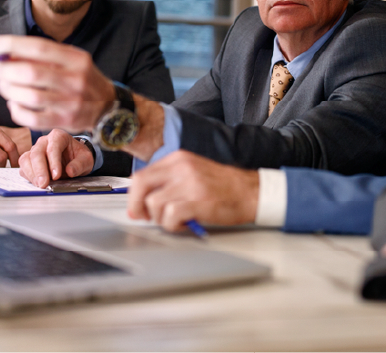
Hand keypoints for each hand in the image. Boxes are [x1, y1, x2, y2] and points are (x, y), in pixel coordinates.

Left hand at [0, 35, 116, 131]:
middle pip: (31, 73)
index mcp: (77, 59)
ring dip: (7, 89)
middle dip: (2, 69)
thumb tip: (4, 55)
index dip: (12, 45)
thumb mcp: (71, 61)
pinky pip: (32, 118)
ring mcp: (71, 103)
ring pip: (29, 96)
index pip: (40, 48)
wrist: (109, 108)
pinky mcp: (65, 122)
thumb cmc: (81, 80)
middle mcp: (76, 80)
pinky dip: (16, 110)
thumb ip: (42, 57)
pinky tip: (14, 103)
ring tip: (1, 85)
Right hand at [18, 128, 94, 187]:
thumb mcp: (86, 160)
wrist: (73, 159)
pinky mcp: (29, 161)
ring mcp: (35, 150)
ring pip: (26, 159)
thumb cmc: (78, 157)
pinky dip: (28, 176)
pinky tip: (36, 183)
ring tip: (40, 185)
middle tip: (44, 183)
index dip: (54, 162)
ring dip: (32, 174)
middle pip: (37, 153)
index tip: (56, 175)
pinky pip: (23, 167)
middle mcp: (44, 141)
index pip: (53, 147)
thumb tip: (70, 171)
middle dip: (40, 170)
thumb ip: (79, 164)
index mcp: (58, 136)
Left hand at [127, 150, 258, 231]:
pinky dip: (173, 225)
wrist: (250, 192)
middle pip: (141, 184)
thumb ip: (168, 182)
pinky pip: (170, 215)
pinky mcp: (198, 200)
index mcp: (178, 159)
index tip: (137, 208)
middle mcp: (181, 167)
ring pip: (153, 203)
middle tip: (145, 217)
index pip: (142, 175)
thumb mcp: (193, 173)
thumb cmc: (223, 186)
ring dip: (160, 219)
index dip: (135, 195)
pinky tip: (184, 224)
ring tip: (175, 220)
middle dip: (137, 205)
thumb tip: (141, 202)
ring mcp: (189, 183)